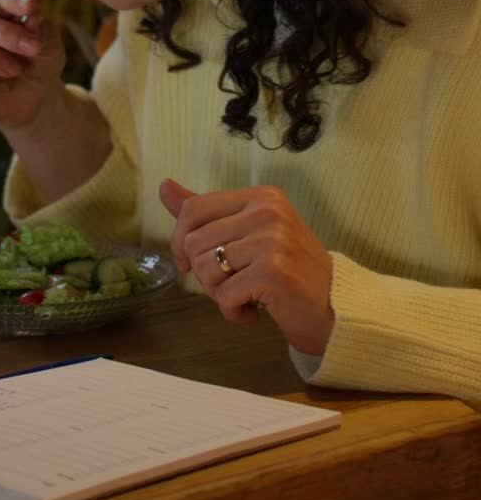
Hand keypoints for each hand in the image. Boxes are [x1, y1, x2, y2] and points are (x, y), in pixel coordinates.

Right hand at [0, 0, 65, 131]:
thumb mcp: (48, 41)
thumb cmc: (38, 59)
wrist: (36, 95)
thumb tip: (31, 18)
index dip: (11, 0)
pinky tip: (5, 86)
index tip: (32, 4)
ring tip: (18, 70)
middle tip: (34, 48)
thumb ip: (40, 28)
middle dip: (4, 33)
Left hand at [159, 179, 333, 354]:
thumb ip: (207, 212)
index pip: (193, 209)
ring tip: (247, 295)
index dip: (180, 241)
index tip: (190, 262)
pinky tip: (254, 312)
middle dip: (205, 274)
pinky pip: (224, 296)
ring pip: (206, 271)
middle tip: (233, 284)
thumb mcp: (249, 232)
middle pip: (194, 243)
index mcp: (260, 197)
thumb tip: (164, 187)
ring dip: (220, 294)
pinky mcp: (273, 272)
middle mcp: (266, 212)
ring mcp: (272, 240)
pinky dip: (233, 312)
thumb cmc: (290, 270)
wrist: (336, 308)